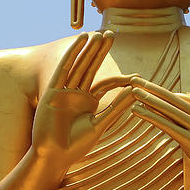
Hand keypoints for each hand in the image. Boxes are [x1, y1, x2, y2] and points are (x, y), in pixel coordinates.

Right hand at [32, 31, 134, 171]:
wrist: (54, 156)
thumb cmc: (76, 145)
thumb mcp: (100, 124)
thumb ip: (116, 108)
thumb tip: (135, 92)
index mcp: (88, 102)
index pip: (106, 84)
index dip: (120, 79)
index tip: (137, 76)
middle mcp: (76, 94)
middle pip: (91, 67)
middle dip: (100, 51)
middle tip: (111, 34)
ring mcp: (64, 91)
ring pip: (79, 65)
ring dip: (88, 49)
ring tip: (98, 34)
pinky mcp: (53, 90)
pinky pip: (64, 68)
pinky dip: (72, 53)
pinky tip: (80, 40)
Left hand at [130, 77, 189, 189]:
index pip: (184, 99)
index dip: (164, 95)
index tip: (148, 89)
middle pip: (174, 98)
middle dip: (153, 88)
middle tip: (135, 78)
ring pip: (169, 110)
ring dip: (149, 99)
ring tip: (132, 91)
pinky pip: (168, 125)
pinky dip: (151, 116)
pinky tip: (137, 111)